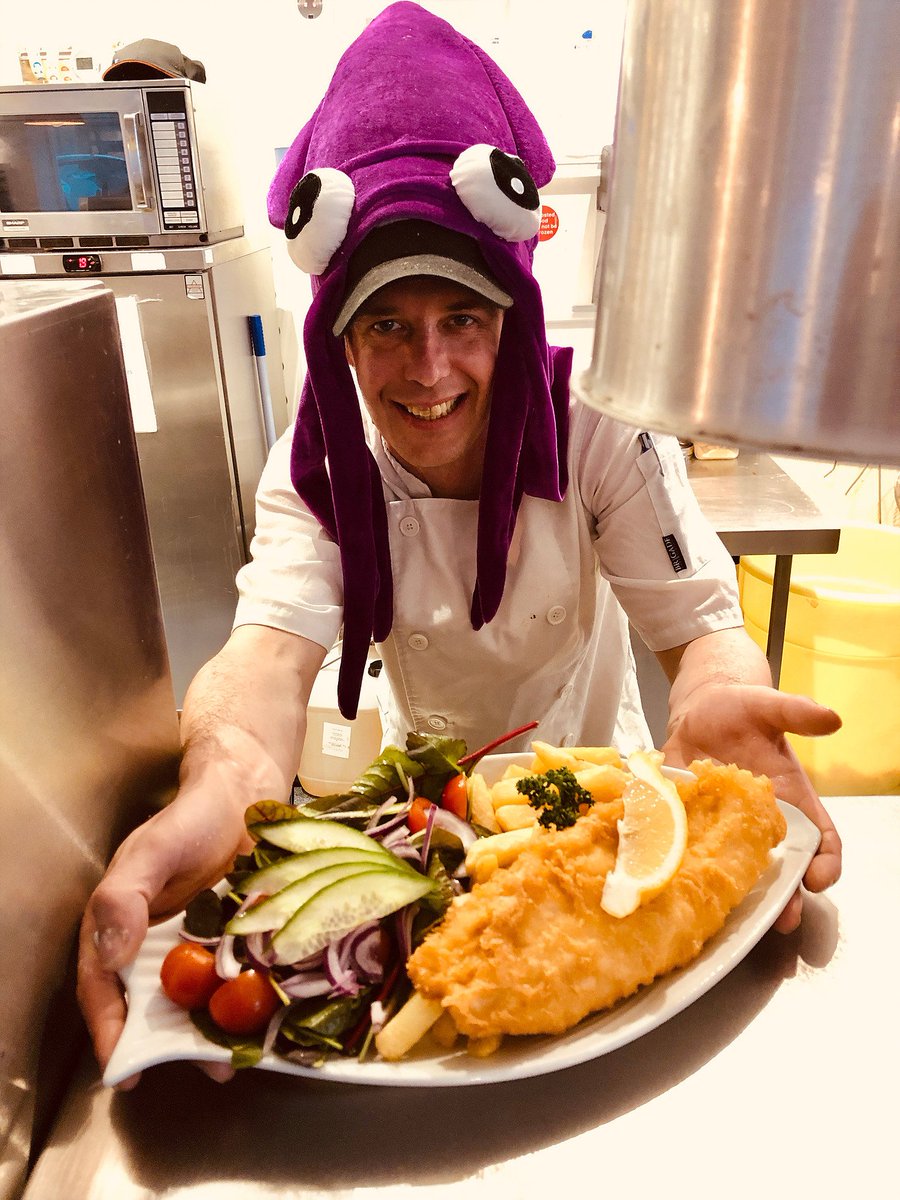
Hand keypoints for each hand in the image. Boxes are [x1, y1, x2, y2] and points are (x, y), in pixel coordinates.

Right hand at [77, 786, 247, 1087]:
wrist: (247, 791)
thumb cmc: (190, 817)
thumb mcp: (152, 850)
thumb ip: (124, 897)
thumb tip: (110, 953)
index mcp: (122, 929)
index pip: (105, 988)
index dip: (111, 1030)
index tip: (123, 1066)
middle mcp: (160, 948)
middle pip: (158, 1008)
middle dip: (176, 1044)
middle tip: (201, 1068)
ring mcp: (204, 950)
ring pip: (203, 1002)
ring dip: (218, 1031)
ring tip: (238, 1056)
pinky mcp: (244, 944)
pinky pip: (245, 980)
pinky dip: (255, 1002)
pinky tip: (272, 1019)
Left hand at [662, 683, 841, 933]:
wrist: (699, 709)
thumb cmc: (740, 709)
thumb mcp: (768, 706)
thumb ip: (797, 712)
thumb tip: (831, 718)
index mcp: (791, 798)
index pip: (820, 838)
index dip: (827, 861)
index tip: (820, 877)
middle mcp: (762, 820)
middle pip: (783, 867)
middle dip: (787, 894)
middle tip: (785, 916)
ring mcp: (726, 827)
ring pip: (740, 869)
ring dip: (744, 895)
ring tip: (742, 917)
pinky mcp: (692, 825)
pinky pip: (696, 854)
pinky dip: (694, 872)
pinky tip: (689, 887)